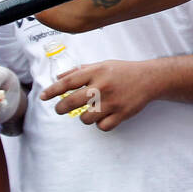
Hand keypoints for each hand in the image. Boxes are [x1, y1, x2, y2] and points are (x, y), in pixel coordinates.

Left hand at [39, 59, 158, 131]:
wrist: (149, 78)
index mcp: (96, 72)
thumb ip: (79, 71)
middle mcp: (103, 86)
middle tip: (60, 109)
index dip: (52, 91)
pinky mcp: (122, 114)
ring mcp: (112, 102)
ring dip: (84, 117)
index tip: (43, 97)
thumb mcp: (102, 64)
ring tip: (90, 112)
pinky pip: (102, 127)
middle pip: (72, 102)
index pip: (68, 82)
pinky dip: (100, 124)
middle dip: (61, 108)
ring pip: (86, 118)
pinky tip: (104, 117)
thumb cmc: (123, 71)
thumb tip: (58, 77)